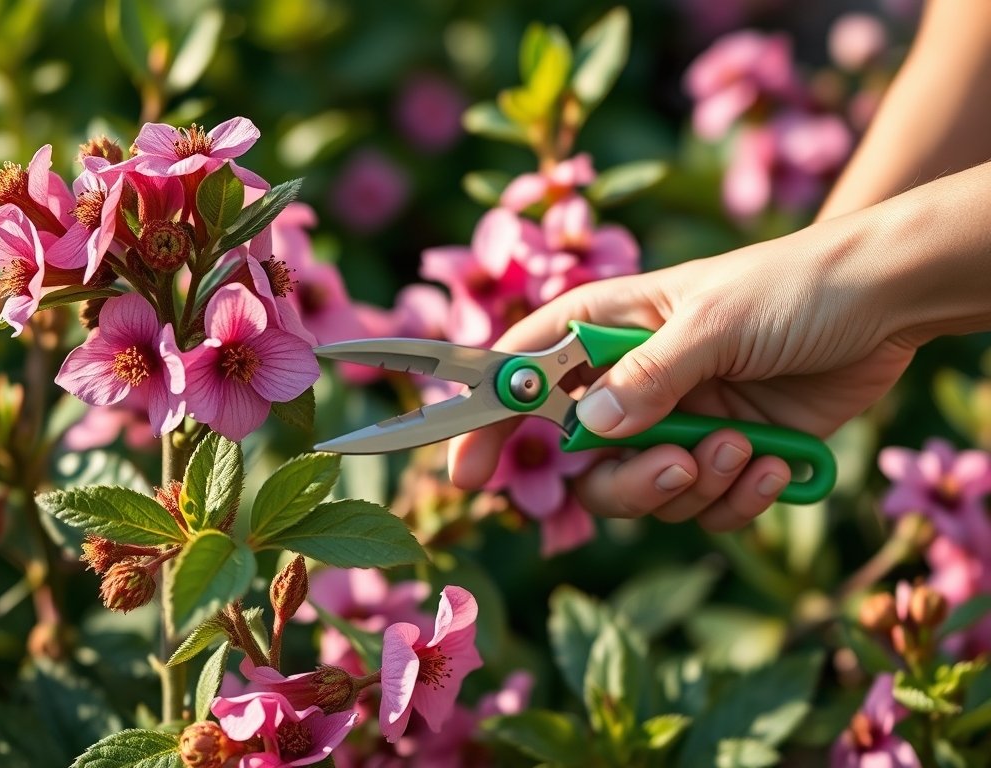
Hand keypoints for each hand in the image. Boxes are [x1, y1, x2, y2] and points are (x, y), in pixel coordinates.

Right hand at [448, 221, 916, 530]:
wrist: (885, 304)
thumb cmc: (790, 286)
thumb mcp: (713, 321)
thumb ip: (648, 377)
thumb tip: (587, 433)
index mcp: (608, 326)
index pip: (523, 373)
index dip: (488, 420)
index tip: (467, 473)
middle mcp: (631, 379)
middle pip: (583, 460)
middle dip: (631, 480)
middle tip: (679, 468)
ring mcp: (676, 420)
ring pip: (644, 492)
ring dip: (697, 485)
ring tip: (746, 449)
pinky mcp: (722, 453)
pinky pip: (704, 506)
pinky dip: (738, 497)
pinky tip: (778, 465)